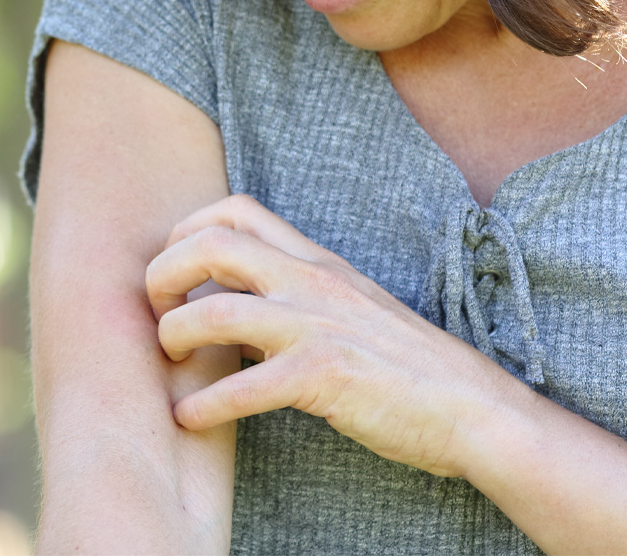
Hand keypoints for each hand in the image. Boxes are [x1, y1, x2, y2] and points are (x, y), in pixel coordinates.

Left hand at [145, 194, 515, 478]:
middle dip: (164, 272)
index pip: (237, 209)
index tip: (172, 265)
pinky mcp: (323, 376)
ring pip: (214, 311)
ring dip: (174, 335)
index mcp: (317, 260)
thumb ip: (296, 292)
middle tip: (156, 308)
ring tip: (166, 360)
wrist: (470, 404)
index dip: (188, 228)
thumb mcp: (349, 304)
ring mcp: (316, 325)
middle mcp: (311, 280)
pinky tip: (188, 418)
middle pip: (211, 244)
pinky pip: (242, 388)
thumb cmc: (406, 361)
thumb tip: (234, 299)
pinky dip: (203, 405)